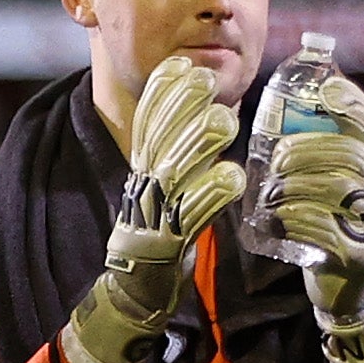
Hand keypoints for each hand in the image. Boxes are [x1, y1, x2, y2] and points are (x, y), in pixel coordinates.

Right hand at [59, 50, 242, 362]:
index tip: (180, 64)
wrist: (130, 298)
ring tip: (226, 120)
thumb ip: (177, 159)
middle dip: (180, 106)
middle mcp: (142, 190)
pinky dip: (211, 195)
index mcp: (141, 175)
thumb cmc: (156, 242)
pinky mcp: (167, 245)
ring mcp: (152, 217)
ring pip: (175, 173)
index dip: (161, 93)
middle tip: (204, 78)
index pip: (146, 125)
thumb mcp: (161, 194)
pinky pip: (192, 216)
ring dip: (199, 144)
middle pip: (158, 141)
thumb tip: (204, 119)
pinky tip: (233, 177)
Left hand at [258, 105, 363, 362]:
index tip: (326, 87)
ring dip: (298, 183)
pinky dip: (297, 217)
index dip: (354, 104)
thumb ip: (320, 161)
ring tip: (271, 190)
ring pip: (342, 189)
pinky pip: (329, 228)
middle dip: (312, 148)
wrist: (350, 296)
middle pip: (356, 156)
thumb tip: (287, 111)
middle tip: (279, 155)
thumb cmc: (330, 234)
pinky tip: (278, 217)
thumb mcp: (332, 195)